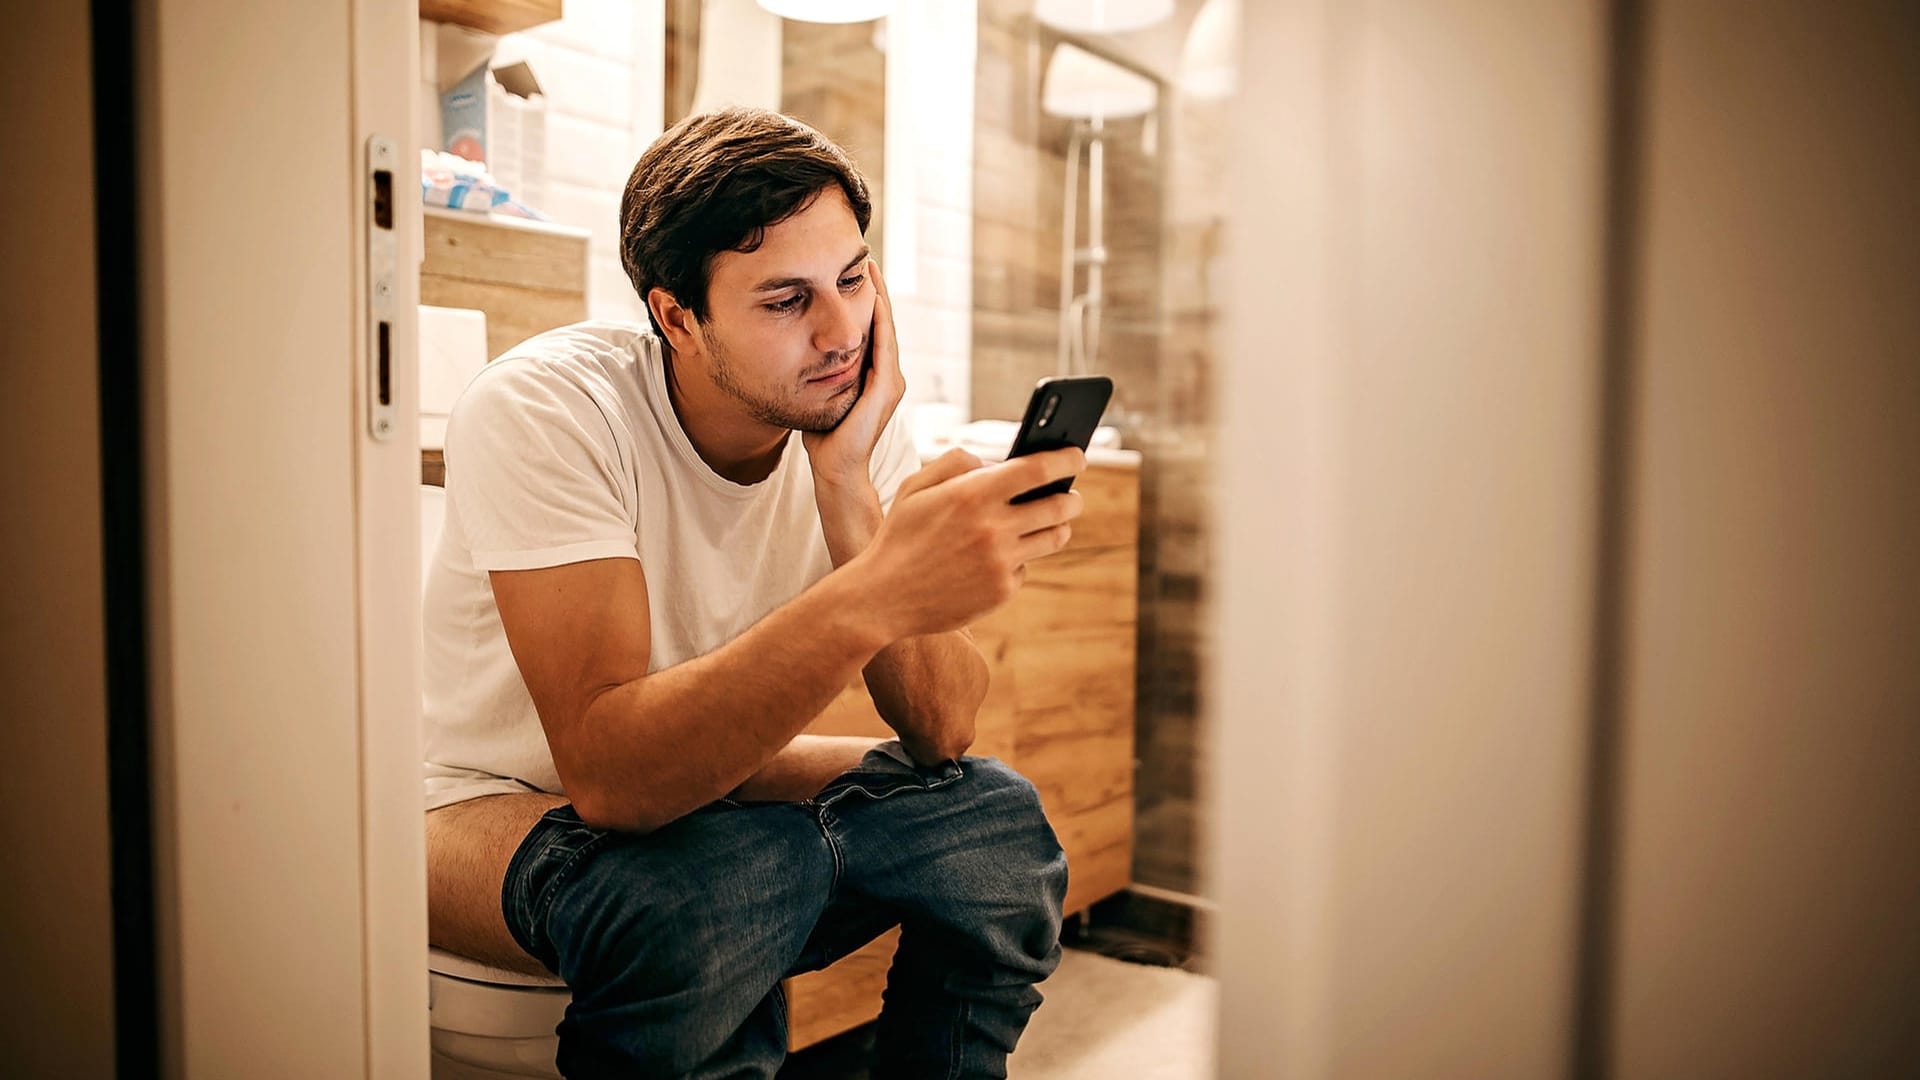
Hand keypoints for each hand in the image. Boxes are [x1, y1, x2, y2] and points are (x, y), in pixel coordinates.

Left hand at [802, 259, 905, 492]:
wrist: (835, 469)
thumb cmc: (824, 439)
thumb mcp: (820, 393)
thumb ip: (818, 371)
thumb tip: (795, 349)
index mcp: (876, 376)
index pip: (873, 329)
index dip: (865, 301)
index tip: (853, 272)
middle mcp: (889, 376)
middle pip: (883, 323)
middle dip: (875, 290)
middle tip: (866, 257)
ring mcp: (891, 382)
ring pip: (886, 328)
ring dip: (879, 297)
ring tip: (870, 268)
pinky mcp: (886, 388)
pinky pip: (884, 344)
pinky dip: (879, 319)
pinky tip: (872, 297)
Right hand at [850, 445, 1087, 639]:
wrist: (883, 598)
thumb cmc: (900, 535)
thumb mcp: (915, 486)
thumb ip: (957, 462)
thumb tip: (998, 464)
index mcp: (972, 494)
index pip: (1038, 469)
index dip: (1066, 458)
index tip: (1078, 455)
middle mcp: (993, 528)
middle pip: (1060, 506)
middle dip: (1072, 497)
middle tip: (1071, 495)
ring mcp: (1000, 562)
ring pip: (1054, 538)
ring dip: (1059, 526)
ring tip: (1054, 521)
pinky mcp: (1002, 591)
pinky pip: (1025, 567)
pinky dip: (1017, 559)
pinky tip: (999, 557)